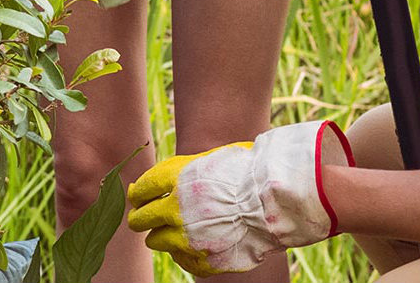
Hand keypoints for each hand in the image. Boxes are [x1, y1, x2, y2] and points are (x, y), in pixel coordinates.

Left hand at [126, 121, 349, 275]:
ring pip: (156, 242)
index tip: (141, 197)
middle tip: (146, 218)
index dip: (139, 194)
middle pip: (139, 219)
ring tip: (180, 230)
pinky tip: (199, 242)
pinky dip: (186, 253)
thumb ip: (179, 172)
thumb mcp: (212, 159)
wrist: (280, 201)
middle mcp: (175, 209)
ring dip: (163, 236)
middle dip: (141, 218)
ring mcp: (187, 238)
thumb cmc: (250, 173)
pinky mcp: (202, 260)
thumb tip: (144, 187)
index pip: (141, 190)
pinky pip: (181, 260)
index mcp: (176, 179)